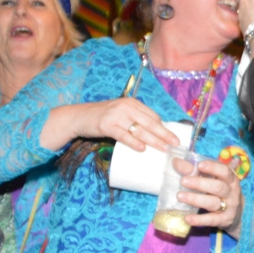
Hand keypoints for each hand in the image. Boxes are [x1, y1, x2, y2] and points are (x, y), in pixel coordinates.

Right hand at [41, 97, 180, 152]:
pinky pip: (124, 135)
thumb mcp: (120, 113)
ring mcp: (117, 115)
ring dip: (154, 140)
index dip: (164, 127)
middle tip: (175, 144)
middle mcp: (126, 106)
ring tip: (164, 149)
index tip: (173, 137)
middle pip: (150, 122)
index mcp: (132, 103)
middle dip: (164, 134)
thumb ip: (134, 119)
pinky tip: (142, 148)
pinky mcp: (107, 125)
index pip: (153, 115)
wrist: (78, 117)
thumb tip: (152, 134)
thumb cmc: (101, 117)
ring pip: (140, 129)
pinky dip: (134, 142)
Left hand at [176, 157, 244, 238]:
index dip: (213, 167)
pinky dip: (199, 220)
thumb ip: (195, 171)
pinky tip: (187, 218)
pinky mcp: (224, 220)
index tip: (199, 165)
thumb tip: (176, 162)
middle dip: (200, 184)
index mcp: (230, 179)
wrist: (236, 213)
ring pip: (213, 202)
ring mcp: (229, 207)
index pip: (224, 171)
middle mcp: (232, 192)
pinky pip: (211, 220)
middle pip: (217, 187)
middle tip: (183, 181)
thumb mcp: (212, 180)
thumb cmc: (219, 192)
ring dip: (195, 199)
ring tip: (180, 196)